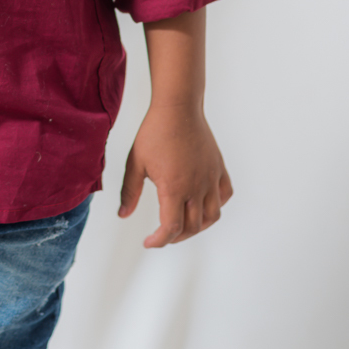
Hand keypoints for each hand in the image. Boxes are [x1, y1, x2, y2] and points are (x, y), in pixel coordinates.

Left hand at [118, 103, 232, 246]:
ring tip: (184, 224)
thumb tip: (123, 214)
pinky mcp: (218, 167)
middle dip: (175, 236)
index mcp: (174, 188)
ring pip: (212, 216)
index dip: (159, 241)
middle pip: (192, 227)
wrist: (177, 106)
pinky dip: (216, 204)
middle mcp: (197, 186)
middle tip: (163, 234)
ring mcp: (210, 177)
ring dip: (198, 226)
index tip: (149, 242)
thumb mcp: (136, 162)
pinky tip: (203, 203)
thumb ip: (130, 191)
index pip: (171, 228)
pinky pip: (224, 194)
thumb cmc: (155, 131)